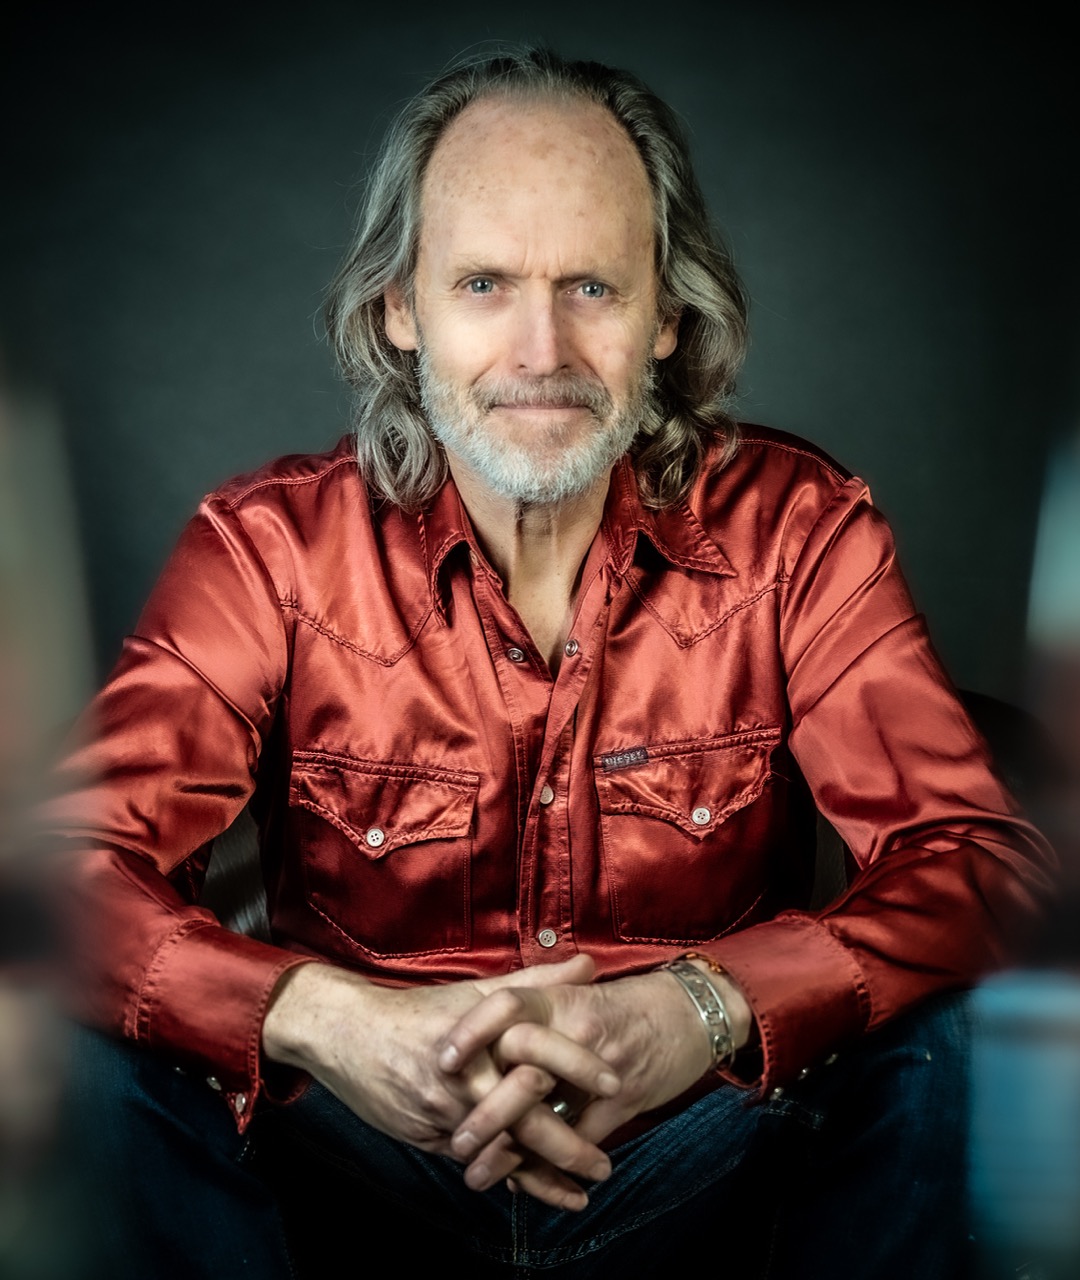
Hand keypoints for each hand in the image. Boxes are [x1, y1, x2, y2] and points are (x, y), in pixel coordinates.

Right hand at [261, 955, 620, 1208]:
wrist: (348, 1034)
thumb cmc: (420, 1010)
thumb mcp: (477, 991)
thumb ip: (536, 982)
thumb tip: (588, 965)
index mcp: (485, 1034)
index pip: (542, 1051)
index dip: (581, 1067)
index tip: (614, 1085)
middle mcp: (467, 1076)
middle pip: (527, 1118)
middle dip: (569, 1146)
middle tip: (604, 1166)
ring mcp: (446, 1111)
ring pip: (502, 1151)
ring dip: (542, 1176)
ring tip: (579, 1193)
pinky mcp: (429, 1136)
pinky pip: (475, 1162)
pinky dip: (505, 1177)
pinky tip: (532, 1191)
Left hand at [439, 963, 752, 1193]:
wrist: (690, 1012)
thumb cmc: (628, 1003)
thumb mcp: (578, 993)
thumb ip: (535, 999)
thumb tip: (481, 1018)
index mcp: (560, 999)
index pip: (505, 1005)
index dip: (471, 1031)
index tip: (442, 1060)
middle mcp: (577, 1031)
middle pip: (521, 1071)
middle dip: (485, 1112)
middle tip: (455, 1142)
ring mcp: (601, 1070)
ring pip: (549, 1117)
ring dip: (511, 1151)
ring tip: (477, 1174)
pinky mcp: (623, 1102)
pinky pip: (582, 1140)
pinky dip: (552, 1165)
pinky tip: (525, 1182)